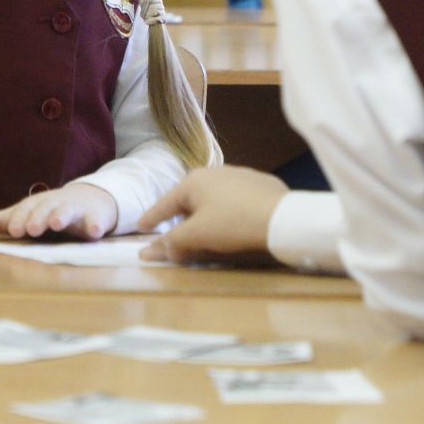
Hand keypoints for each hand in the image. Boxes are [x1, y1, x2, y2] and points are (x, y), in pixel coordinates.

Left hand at [0, 182, 119, 240]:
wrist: (86, 200)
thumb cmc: (47, 212)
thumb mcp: (24, 215)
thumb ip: (0, 223)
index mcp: (35, 206)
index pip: (25, 211)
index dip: (20, 219)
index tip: (14, 230)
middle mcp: (53, 205)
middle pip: (45, 210)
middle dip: (38, 218)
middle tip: (32, 229)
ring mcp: (74, 210)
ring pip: (68, 212)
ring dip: (62, 216)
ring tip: (57, 224)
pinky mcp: (92, 218)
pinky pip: (95, 221)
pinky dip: (95, 225)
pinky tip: (95, 232)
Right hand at [137, 165, 287, 263]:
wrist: (282, 217)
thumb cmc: (232, 223)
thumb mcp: (197, 236)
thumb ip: (172, 242)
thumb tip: (152, 251)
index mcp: (194, 181)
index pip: (165, 203)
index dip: (151, 218)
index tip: (141, 226)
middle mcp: (214, 172)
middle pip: (189, 200)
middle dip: (181, 218)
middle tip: (177, 234)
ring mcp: (239, 175)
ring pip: (213, 198)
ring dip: (206, 215)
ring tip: (207, 231)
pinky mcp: (260, 184)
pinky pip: (235, 200)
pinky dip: (228, 212)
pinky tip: (236, 224)